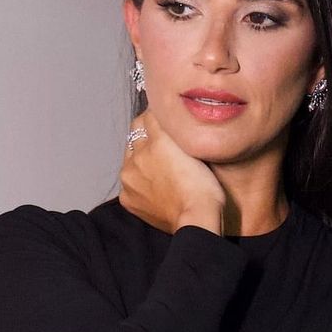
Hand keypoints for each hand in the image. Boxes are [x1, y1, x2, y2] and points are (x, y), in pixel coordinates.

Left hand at [118, 111, 225, 234]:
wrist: (197, 220)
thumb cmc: (204, 186)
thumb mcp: (194, 147)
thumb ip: (175, 127)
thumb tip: (162, 111)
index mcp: (154, 142)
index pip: (145, 117)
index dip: (157, 117)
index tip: (167, 120)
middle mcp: (135, 159)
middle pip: (135, 137)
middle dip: (147, 137)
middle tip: (167, 145)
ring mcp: (129, 180)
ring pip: (131, 159)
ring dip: (142, 158)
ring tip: (163, 167)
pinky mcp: (128, 199)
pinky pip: (131, 182)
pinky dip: (141, 180)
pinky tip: (158, 185)